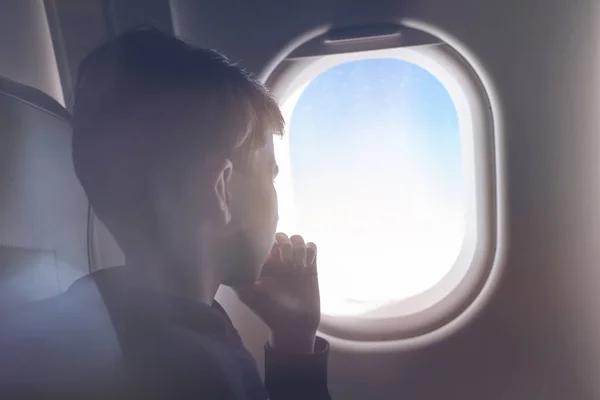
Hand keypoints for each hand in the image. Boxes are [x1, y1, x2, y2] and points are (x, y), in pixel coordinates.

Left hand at [234, 233, 320, 352]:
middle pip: (282, 235)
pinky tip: (306, 266)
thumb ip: (241, 281)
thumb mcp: (249, 296)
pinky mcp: (310, 265)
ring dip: (298, 248)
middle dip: (284, 244)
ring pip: (297, 239)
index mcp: (263, 262)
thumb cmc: (269, 311)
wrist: (293, 325)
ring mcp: (295, 261)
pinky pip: (312, 247)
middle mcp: (279, 259)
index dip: (267, 242)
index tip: (269, 259)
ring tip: (297, 266)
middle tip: (286, 262)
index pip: (264, 240)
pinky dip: (310, 251)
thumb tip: (239, 266)